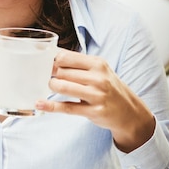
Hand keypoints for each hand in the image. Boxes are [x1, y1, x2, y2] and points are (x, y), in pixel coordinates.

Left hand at [35, 49, 155, 152]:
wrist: (129, 112)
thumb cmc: (109, 88)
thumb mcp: (99, 71)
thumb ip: (78, 64)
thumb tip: (52, 57)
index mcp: (97, 64)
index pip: (65, 57)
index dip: (52, 61)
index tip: (46, 65)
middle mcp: (98, 78)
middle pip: (62, 72)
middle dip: (50, 75)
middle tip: (46, 77)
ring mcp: (96, 95)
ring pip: (62, 87)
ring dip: (52, 87)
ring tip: (51, 88)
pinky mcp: (93, 111)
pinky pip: (67, 107)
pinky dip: (50, 106)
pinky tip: (39, 104)